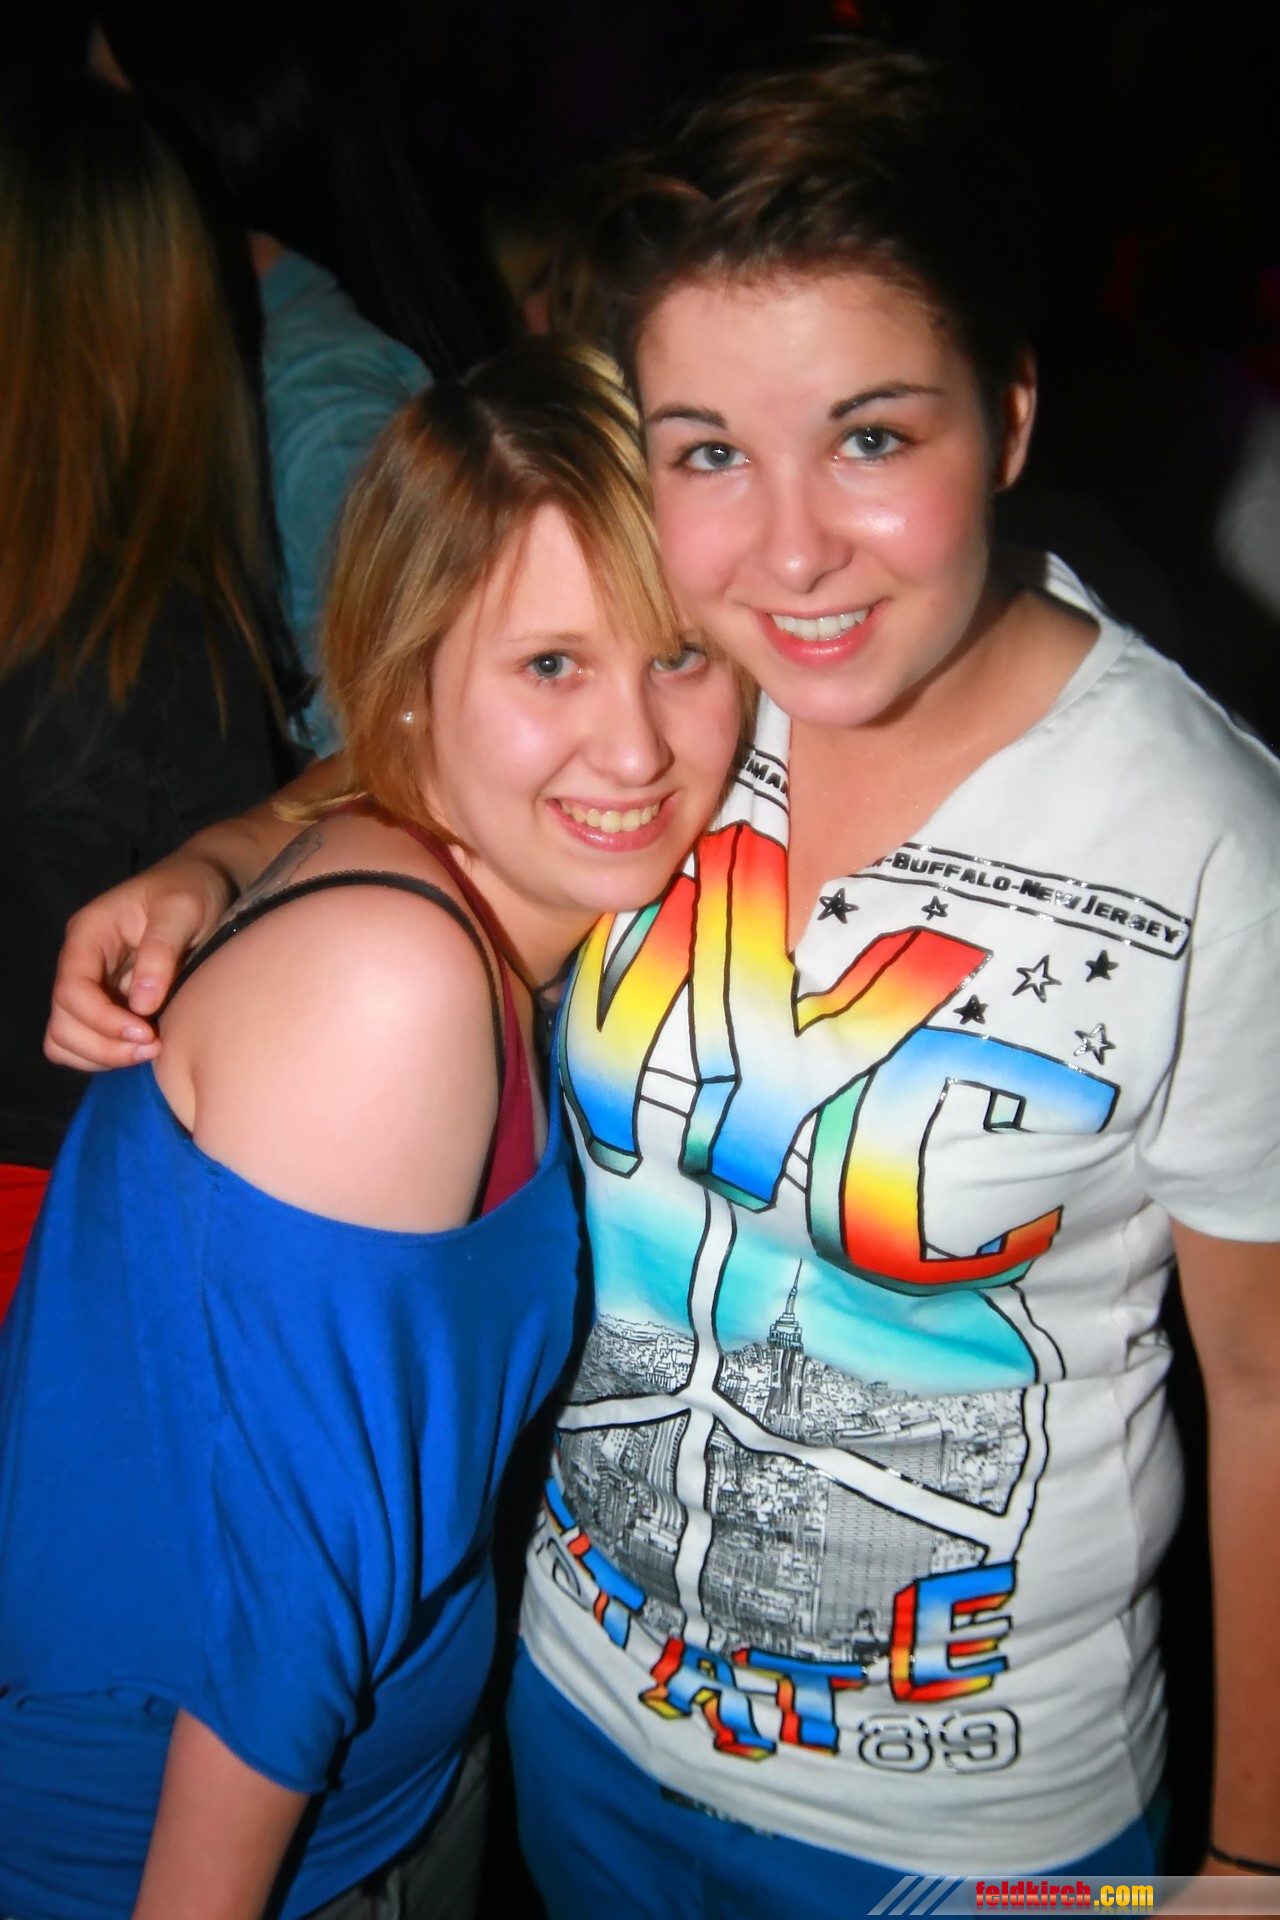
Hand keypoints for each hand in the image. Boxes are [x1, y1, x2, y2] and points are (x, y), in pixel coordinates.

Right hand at [45, 856, 233, 1070]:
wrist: (205, 883)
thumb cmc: (192, 890)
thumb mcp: (182, 909)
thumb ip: (160, 950)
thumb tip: (143, 1005)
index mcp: (89, 934)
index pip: (71, 990)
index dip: (102, 1020)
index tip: (147, 1033)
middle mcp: (81, 963)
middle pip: (62, 1023)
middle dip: (104, 1045)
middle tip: (154, 1047)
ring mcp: (90, 985)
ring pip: (65, 1039)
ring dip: (103, 1056)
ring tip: (150, 1050)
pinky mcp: (106, 1003)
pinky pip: (84, 1043)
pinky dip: (106, 1056)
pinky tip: (143, 1047)